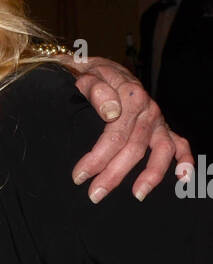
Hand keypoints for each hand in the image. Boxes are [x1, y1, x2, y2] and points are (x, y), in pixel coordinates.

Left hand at [57, 54, 192, 201]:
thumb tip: (110, 111)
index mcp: (129, 96)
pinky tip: (183, 179)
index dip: (97, 158)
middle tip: (94, 195)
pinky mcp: (162, 126)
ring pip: (160, 150)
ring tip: (138, 195)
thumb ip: (95, 90)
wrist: (98, 68)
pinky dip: (184, 160)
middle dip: (114, 174)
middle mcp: (147, 109)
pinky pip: (179, 143)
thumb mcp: (86, 75)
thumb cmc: (89, 75)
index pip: (114, 135)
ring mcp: (157, 119)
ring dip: (151, 174)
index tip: (79, 176)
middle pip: (134, 147)